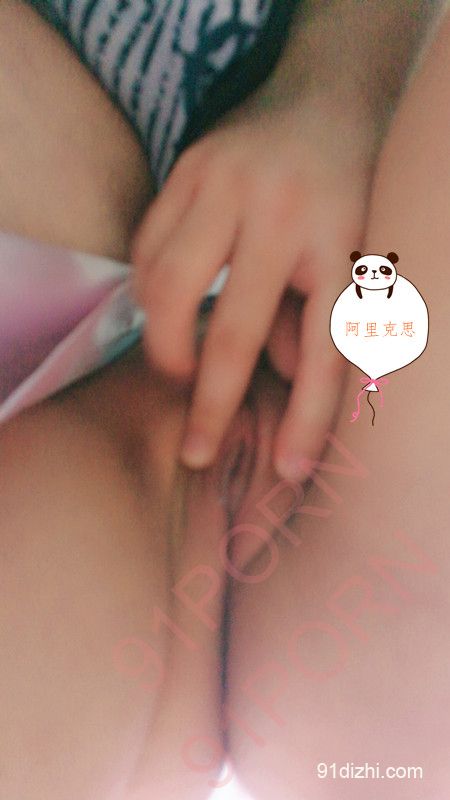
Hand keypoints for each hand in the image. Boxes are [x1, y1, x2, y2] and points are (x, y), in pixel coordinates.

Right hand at [131, 99, 373, 479]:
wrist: (321, 99)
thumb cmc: (344, 195)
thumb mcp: (356, 258)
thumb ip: (320, 321)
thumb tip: (282, 381)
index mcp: (341, 240)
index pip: (327, 348)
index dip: (307, 417)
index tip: (290, 472)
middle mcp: (281, 212)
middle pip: (233, 331)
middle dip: (210, 403)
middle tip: (197, 448)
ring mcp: (226, 184)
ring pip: (168, 291)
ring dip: (167, 348)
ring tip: (182, 367)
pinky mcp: (186, 168)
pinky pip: (146, 250)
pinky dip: (148, 294)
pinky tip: (166, 308)